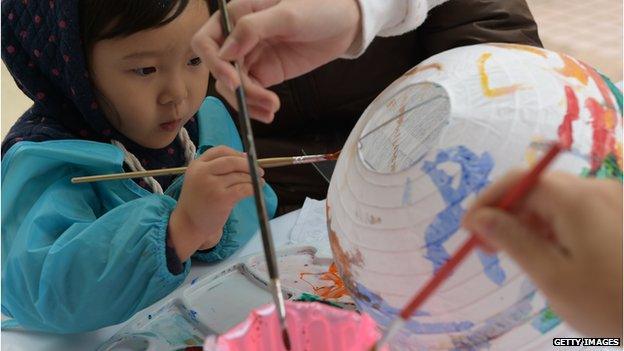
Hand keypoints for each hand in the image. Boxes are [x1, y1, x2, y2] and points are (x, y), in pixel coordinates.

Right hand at [168, 146, 263, 260]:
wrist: (188, 224)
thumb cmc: (198, 202)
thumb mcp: (200, 179)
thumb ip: (217, 168)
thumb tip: (245, 157)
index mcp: (196, 165)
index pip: (220, 151)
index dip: (236, 153)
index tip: (246, 158)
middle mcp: (202, 173)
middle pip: (231, 161)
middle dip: (248, 165)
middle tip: (259, 170)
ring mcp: (212, 185)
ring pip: (239, 176)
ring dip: (253, 178)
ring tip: (259, 182)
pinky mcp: (222, 198)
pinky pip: (243, 189)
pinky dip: (253, 188)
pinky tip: (256, 190)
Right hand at [191, 0, 360, 121]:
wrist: (345, 22)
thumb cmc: (318, 6)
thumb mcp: (287, 14)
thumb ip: (253, 29)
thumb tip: (224, 52)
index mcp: (236, 14)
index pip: (206, 41)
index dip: (214, 63)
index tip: (234, 81)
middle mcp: (237, 37)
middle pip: (219, 70)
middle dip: (237, 89)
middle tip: (262, 99)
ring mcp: (251, 57)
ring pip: (233, 86)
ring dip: (248, 102)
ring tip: (272, 109)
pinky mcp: (265, 73)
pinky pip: (250, 92)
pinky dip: (256, 105)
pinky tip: (270, 112)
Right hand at [463, 171, 622, 336]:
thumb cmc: (608, 302)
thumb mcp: (552, 277)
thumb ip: (513, 241)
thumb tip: (479, 218)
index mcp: (577, 200)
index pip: (519, 181)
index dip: (487, 201)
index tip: (468, 229)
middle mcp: (595, 189)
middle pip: (536, 188)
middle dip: (505, 212)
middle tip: (486, 246)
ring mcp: (611, 200)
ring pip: (554, 199)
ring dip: (527, 220)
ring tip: (513, 252)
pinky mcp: (618, 214)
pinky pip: (574, 209)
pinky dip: (551, 225)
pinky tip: (545, 250)